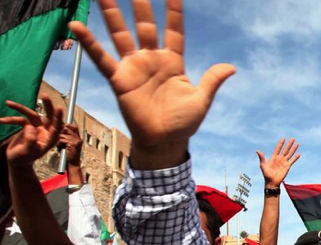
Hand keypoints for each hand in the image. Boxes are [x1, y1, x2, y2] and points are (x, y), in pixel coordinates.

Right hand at [1, 96, 62, 166]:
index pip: (57, 127)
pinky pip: (20, 119)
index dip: (58, 117)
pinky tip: (2, 121)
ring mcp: (37, 128)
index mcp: (49, 140)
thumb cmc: (23, 159)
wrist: (16, 162)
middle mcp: (45, 132)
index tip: (59, 108)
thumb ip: (30, 140)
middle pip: (48, 116)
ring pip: (32, 115)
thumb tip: (30, 127)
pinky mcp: (27, 127)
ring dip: (20, 108)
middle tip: (45, 95)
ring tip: (8, 103)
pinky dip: (11, 119)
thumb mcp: (26, 152)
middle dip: (47, 106)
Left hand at [57, 124, 83, 166]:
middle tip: (60, 141)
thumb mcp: (66, 144)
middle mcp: (79, 138)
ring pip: (62, 135)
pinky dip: (59, 144)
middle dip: (60, 133)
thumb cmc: (67, 155)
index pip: (74, 127)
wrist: (72, 165)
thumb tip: (60, 128)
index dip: (67, 125)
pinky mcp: (74, 144)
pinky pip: (62, 140)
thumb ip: (64, 137)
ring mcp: (77, 141)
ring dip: (59, 141)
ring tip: (61, 147)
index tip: (62, 127)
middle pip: (67, 128)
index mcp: (78, 138)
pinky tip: (62, 149)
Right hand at [68, 0, 235, 165]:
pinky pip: (101, 59)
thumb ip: (212, 80)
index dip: (174, 10)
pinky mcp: (119, 80)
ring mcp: (134, 67)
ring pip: (121, 34)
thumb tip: (231, 67)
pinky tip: (77, 27)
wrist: (164, 142)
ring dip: (111, 13)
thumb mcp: (201, 100)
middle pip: (145, 25)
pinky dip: (89, 44)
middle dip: (141, 4)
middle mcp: (151, 59)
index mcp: (173, 62)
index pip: (174, 29)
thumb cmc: (183, 123)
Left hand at [257, 138, 299, 187]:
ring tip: (297, 144)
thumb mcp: (263, 166)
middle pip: (285, 150)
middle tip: (292, 138)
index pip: (278, 148)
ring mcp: (284, 162)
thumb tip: (257, 151)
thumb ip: (262, 158)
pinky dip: (295, 158)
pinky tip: (299, 154)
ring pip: (290, 154)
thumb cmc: (266, 174)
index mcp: (274, 157)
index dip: (281, 144)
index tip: (283, 138)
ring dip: (293, 149)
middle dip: (289, 144)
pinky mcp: (287, 167)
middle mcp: (279, 159)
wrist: (272, 182)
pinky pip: (292, 161)